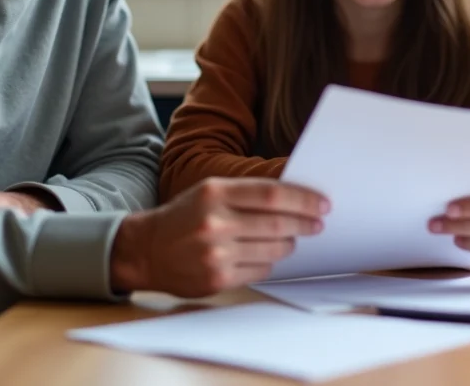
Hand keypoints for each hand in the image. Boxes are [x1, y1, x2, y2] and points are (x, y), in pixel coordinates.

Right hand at [110, 178, 328, 297]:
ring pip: (273, 250)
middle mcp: (215, 222)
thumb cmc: (186, 216)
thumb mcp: (210, 191)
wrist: (146, 250)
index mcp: (215, 193)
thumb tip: (295, 197)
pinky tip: (266, 255)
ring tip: (291, 239)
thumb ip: (247, 192)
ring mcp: (216, 254)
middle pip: (278, 223)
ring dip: (289, 244)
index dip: (303, 199)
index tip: (322, 204)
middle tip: (318, 224)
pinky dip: (270, 263)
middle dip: (305, 224)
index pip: (272, 194)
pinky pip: (261, 271)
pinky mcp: (217, 279)